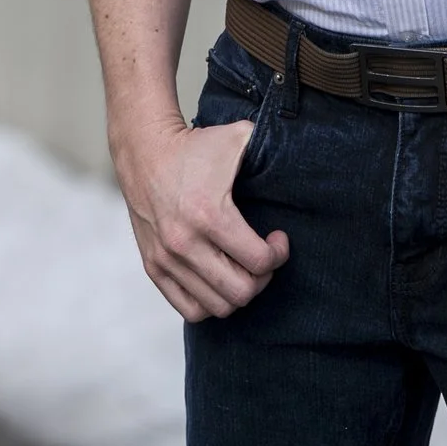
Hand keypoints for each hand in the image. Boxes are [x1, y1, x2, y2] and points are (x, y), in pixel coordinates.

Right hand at [112, 114, 290, 322]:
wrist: (144, 150)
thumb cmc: (195, 146)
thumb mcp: (237, 137)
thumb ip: (271, 145)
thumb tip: (302, 154)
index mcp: (209, 215)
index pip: (259, 262)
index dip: (278, 254)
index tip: (278, 238)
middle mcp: (184, 243)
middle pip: (241, 292)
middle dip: (262, 277)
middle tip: (263, 256)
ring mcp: (166, 259)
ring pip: (217, 306)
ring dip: (238, 291)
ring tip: (242, 268)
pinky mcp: (153, 266)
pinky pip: (190, 309)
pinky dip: (210, 302)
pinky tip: (219, 278)